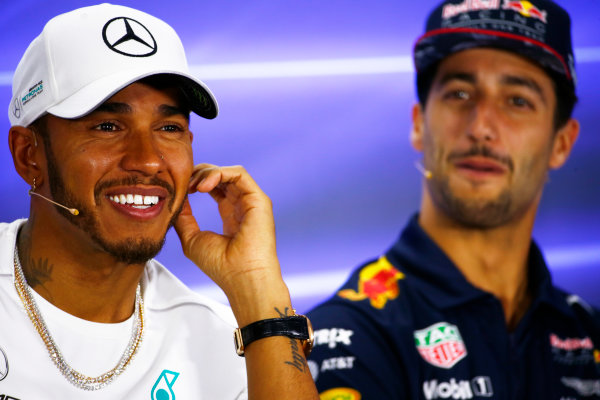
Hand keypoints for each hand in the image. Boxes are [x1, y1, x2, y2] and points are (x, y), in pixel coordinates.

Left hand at [173, 164, 288, 322]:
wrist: (242, 278)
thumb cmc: (220, 265)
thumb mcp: (192, 238)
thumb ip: (184, 217)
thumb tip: (176, 199)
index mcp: (230, 214)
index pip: (214, 187)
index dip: (195, 181)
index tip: (180, 188)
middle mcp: (242, 205)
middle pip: (221, 176)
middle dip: (199, 173)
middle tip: (184, 185)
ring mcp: (251, 202)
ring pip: (229, 172)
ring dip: (207, 172)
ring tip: (193, 186)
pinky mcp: (258, 199)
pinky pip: (239, 174)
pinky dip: (219, 173)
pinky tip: (203, 186)